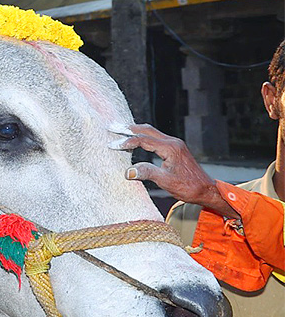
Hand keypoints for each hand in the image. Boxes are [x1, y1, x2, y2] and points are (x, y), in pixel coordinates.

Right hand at [118, 124, 236, 216]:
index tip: (112, 145)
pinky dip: (143, 136)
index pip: (144, 140)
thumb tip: (127, 171)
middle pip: (147, 130)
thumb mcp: (166, 181)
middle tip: (112, 127)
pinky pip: (156, 137)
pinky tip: (136, 139)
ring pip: (152, 132)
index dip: (126, 142)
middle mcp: (173, 142)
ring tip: (120, 130)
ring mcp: (175, 144)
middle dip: (128, 128)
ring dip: (136, 130)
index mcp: (170, 148)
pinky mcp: (175, 148)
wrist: (205, 189)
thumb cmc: (188, 187)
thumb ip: (147, 173)